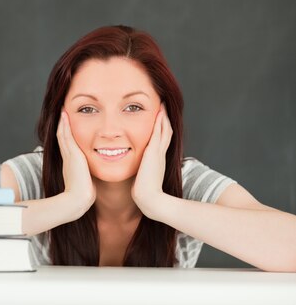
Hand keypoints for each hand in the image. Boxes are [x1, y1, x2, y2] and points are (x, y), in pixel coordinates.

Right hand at [56, 108, 96, 212]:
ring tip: (62, 110)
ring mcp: (68, 155)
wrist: (78, 200)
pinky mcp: (71, 154)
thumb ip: (88, 177)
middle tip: (62, 112)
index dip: (66, 133)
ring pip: (62, 134)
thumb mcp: (87, 182)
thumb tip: (93, 180)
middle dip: (62, 125)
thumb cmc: (84, 194)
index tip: (67, 124)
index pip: (67, 144)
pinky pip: (65, 135)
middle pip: (62, 136)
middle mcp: (67, 157)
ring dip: (62, 122)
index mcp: (71, 163)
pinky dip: (64, 125)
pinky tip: (64, 115)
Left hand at [131, 103, 172, 217]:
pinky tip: (159, 111)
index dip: (162, 129)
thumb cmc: (145, 193)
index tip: (160, 119)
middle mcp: (160, 154)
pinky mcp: (154, 152)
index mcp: (158, 160)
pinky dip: (159, 121)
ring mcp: (158, 152)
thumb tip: (137, 177)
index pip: (161, 141)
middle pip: (166, 132)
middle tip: (164, 107)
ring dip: (164, 117)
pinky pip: (158, 132)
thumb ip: (141, 175)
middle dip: (165, 119)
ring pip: (164, 130)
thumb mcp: (143, 180)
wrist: (150, 199)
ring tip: (162, 104)